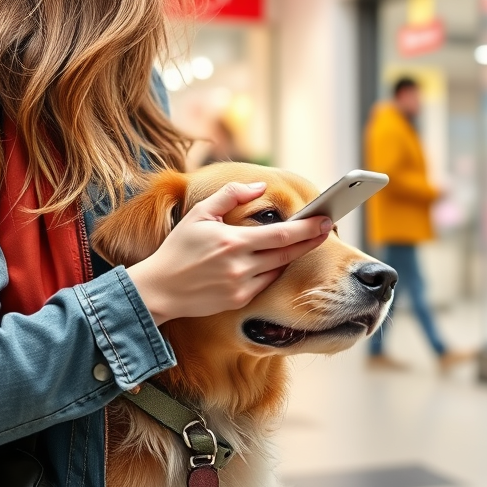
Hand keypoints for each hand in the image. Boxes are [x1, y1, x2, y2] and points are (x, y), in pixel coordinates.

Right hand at [126, 182, 331, 323]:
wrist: (159, 290)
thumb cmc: (178, 248)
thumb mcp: (200, 214)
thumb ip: (231, 195)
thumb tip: (260, 186)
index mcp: (233, 242)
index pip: (282, 234)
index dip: (308, 228)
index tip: (325, 218)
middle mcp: (241, 266)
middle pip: (288, 252)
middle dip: (311, 240)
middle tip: (327, 227)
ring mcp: (241, 286)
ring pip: (279, 268)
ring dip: (292, 254)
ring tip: (303, 240)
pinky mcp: (240, 300)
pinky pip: (266, 282)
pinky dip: (272, 269)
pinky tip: (274, 258)